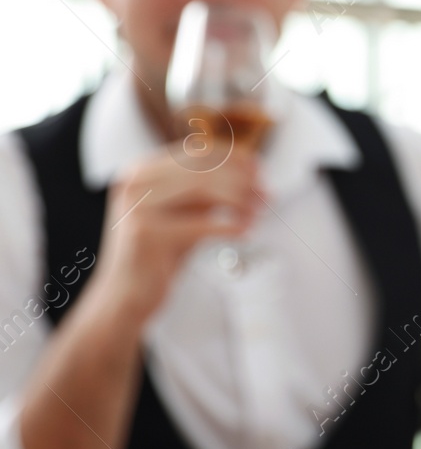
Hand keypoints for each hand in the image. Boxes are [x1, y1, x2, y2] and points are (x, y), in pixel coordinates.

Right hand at [90, 144, 261, 324]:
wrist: (126, 294)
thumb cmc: (160, 254)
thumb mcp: (185, 214)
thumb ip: (208, 193)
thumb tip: (252, 171)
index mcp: (141, 172)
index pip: (194, 153)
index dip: (232, 158)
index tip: (260, 169)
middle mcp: (135, 184)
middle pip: (201, 171)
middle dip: (240, 181)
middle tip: (266, 195)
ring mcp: (137, 207)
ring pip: (201, 190)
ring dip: (238, 201)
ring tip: (257, 214)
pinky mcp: (145, 234)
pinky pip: (199, 225)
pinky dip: (228, 227)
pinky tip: (245, 232)